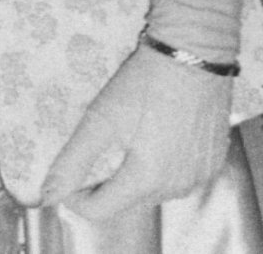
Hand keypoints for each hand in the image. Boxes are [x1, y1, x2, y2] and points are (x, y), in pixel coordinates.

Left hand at [42, 42, 230, 221]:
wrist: (194, 53)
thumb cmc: (145, 82)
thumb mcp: (102, 118)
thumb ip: (74, 159)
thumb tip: (49, 193)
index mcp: (146, 180)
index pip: (101, 210)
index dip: (76, 196)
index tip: (67, 175)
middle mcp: (176, 188)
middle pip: (128, 200)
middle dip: (106, 183)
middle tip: (96, 148)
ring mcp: (198, 176)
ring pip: (154, 190)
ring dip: (135, 174)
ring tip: (127, 137)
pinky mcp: (212, 161)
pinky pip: (179, 176)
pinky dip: (163, 165)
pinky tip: (157, 135)